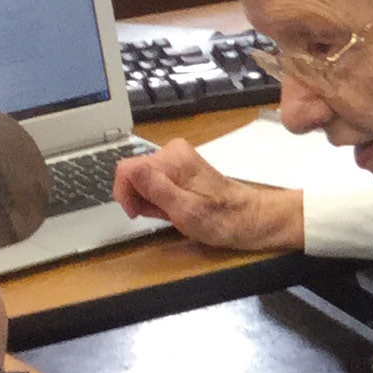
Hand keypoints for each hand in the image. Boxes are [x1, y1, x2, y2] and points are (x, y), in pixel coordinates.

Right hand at [114, 139, 304, 251]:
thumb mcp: (185, 211)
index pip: (126, 168)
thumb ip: (156, 189)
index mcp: (172, 159)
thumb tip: (129, 170)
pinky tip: (173, 209)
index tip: (135, 214)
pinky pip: (154, 182)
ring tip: (170, 214)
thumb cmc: (220, 220)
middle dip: (139, 198)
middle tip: (161, 217)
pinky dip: (158, 199)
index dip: (124, 194)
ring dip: (149, 200)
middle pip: (134, 173)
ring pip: (142, 179)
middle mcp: (172, 152)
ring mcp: (176, 159)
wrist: (248, 218)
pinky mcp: (179, 168)